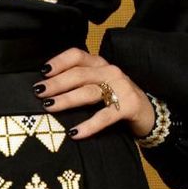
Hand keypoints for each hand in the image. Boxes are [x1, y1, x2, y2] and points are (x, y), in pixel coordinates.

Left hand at [36, 47, 154, 139]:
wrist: (149, 112)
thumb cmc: (116, 97)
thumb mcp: (98, 83)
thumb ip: (78, 80)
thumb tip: (46, 88)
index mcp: (99, 63)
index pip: (77, 56)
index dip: (59, 62)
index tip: (42, 72)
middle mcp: (110, 72)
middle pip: (79, 74)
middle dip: (56, 83)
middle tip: (39, 92)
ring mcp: (121, 88)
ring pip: (89, 92)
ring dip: (67, 99)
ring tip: (49, 107)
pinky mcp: (129, 106)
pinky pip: (105, 116)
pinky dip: (89, 125)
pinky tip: (74, 133)